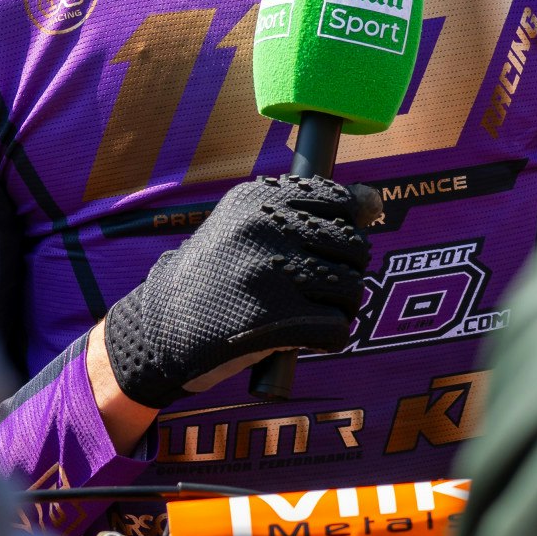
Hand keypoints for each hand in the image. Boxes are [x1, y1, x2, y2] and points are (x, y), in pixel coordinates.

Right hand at [100, 174, 378, 409]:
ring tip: (308, 312)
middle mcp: (268, 228)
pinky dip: (328, 338)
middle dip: (345, 271)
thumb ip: (305, 212)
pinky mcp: (277, 320)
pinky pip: (338, 328)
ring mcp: (273, 273)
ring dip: (339, 307)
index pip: (339, 200)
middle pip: (353, 246)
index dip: (348, 226)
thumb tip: (376, 205)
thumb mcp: (244, 225)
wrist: (160, 327)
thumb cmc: (213, 275)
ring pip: (352, 288)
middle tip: (313, 288)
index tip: (333, 244)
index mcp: (260, 197)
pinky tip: (302, 336)